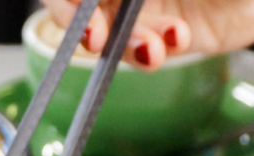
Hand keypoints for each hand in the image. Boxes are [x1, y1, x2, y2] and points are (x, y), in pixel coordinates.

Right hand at [41, 0, 253, 69]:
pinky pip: (136, 49)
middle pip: (83, 2)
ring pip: (106, 30)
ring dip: (125, 43)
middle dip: (84, 23)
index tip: (79, 12)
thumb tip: (130, 0)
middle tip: (96, 41)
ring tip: (157, 47)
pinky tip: (175, 39)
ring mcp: (139, 6)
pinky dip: (147, 51)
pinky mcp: (157, 35)